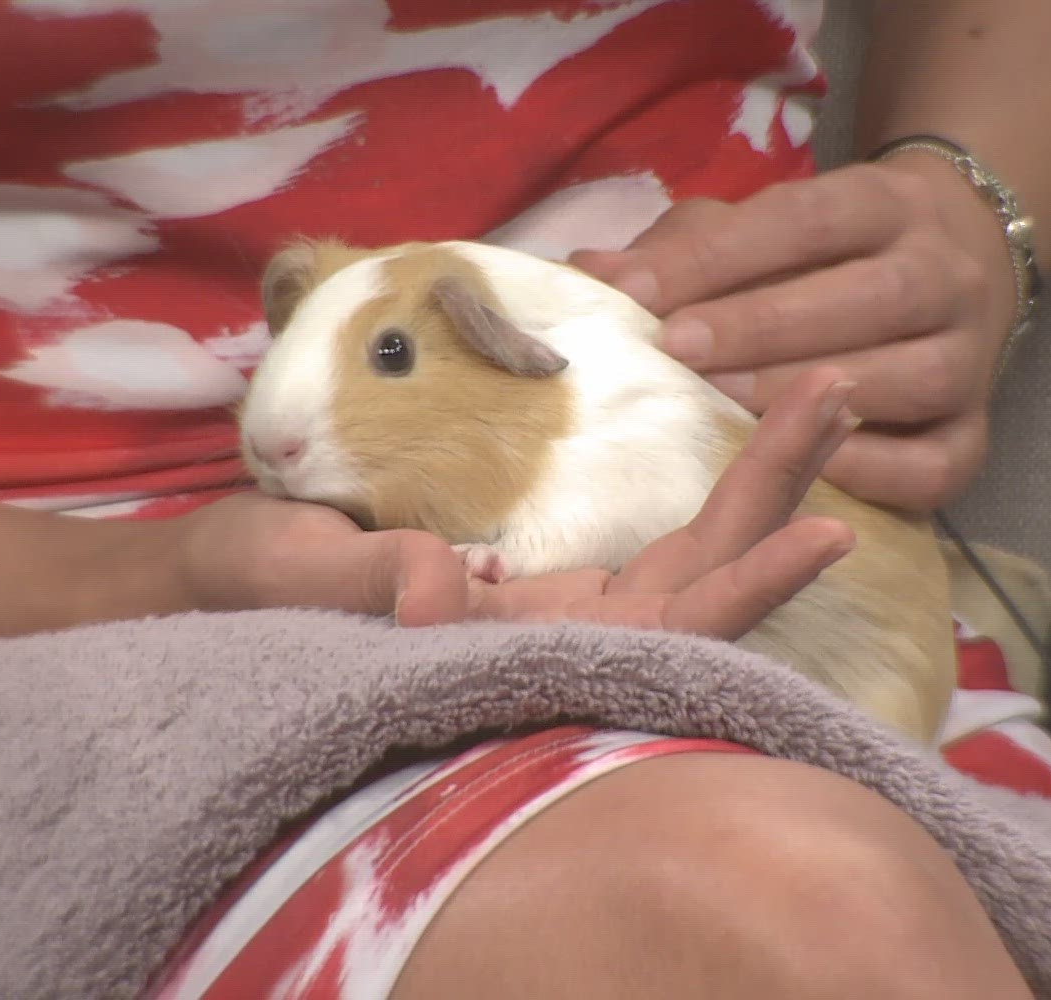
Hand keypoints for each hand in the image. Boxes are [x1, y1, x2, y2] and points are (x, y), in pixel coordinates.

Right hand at [160, 367, 861, 640]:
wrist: (210, 596)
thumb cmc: (244, 597)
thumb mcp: (298, 580)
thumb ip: (371, 581)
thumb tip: (447, 584)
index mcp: (523, 660)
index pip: (664, 632)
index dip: (746, 584)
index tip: (824, 531)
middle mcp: (563, 645)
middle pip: (703, 575)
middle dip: (776, 488)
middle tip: (841, 391)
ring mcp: (559, 618)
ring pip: (688, 557)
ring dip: (756, 483)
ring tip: (818, 402)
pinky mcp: (541, 589)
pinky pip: (648, 550)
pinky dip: (706, 502)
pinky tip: (744, 454)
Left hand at [570, 153, 1018, 510]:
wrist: (959, 262)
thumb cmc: (828, 254)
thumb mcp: (765, 227)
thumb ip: (684, 247)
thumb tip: (588, 274)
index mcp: (888, 204)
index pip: (805, 221)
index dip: (720, 257)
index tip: (641, 294)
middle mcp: (946, 275)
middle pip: (870, 296)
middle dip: (767, 325)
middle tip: (681, 351)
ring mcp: (973, 358)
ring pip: (915, 377)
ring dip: (816, 396)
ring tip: (729, 408)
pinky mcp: (977, 432)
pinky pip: (942, 464)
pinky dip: (878, 472)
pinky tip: (810, 468)